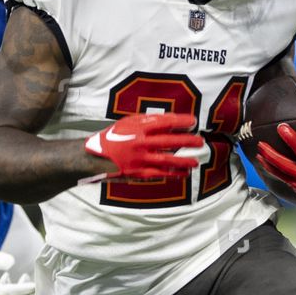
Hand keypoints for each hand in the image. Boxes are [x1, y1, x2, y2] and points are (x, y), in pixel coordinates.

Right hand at [84, 112, 204, 179]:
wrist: (95, 156)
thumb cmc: (114, 137)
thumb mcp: (128, 123)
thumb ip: (148, 122)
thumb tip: (170, 120)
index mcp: (138, 127)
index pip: (165, 122)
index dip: (180, 121)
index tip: (193, 121)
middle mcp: (140, 142)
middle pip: (169, 141)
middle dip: (187, 141)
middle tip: (200, 141)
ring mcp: (140, 158)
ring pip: (167, 160)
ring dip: (184, 160)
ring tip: (196, 161)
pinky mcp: (138, 172)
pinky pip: (160, 174)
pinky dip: (173, 174)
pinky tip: (184, 173)